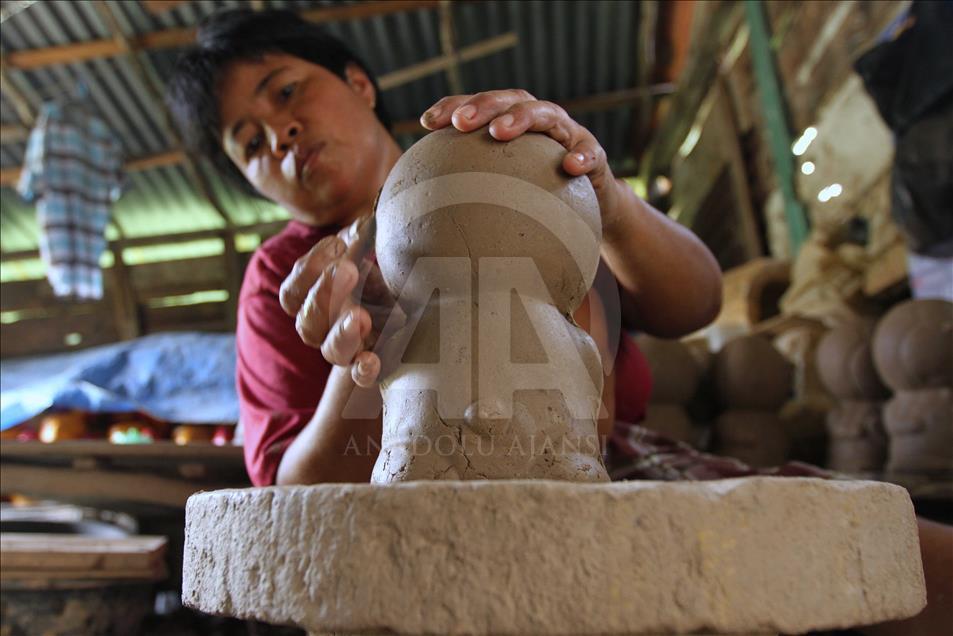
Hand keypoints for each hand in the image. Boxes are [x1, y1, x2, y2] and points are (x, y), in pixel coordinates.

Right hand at [279, 216, 396, 386]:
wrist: (424, 301)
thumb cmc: (387, 269)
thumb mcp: (372, 249)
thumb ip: (361, 236)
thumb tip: (367, 222)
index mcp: (316, 297)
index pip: (292, 292)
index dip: (308, 270)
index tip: (337, 245)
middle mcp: (327, 327)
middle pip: (306, 323)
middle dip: (324, 294)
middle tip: (348, 270)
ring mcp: (351, 348)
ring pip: (329, 350)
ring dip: (341, 333)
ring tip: (360, 316)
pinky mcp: (377, 363)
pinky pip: (361, 376)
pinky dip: (363, 371)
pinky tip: (372, 361)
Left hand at [420, 89, 624, 234]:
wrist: (593, 207)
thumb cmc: (539, 198)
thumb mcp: (505, 192)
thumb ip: (474, 195)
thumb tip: (425, 225)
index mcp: (513, 123)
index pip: (479, 107)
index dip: (452, 106)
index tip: (426, 123)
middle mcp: (540, 120)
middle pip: (510, 100)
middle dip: (483, 106)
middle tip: (460, 122)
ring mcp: (569, 134)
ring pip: (547, 114)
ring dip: (522, 119)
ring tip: (500, 131)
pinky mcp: (595, 155)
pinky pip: (589, 154)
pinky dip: (580, 157)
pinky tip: (569, 167)